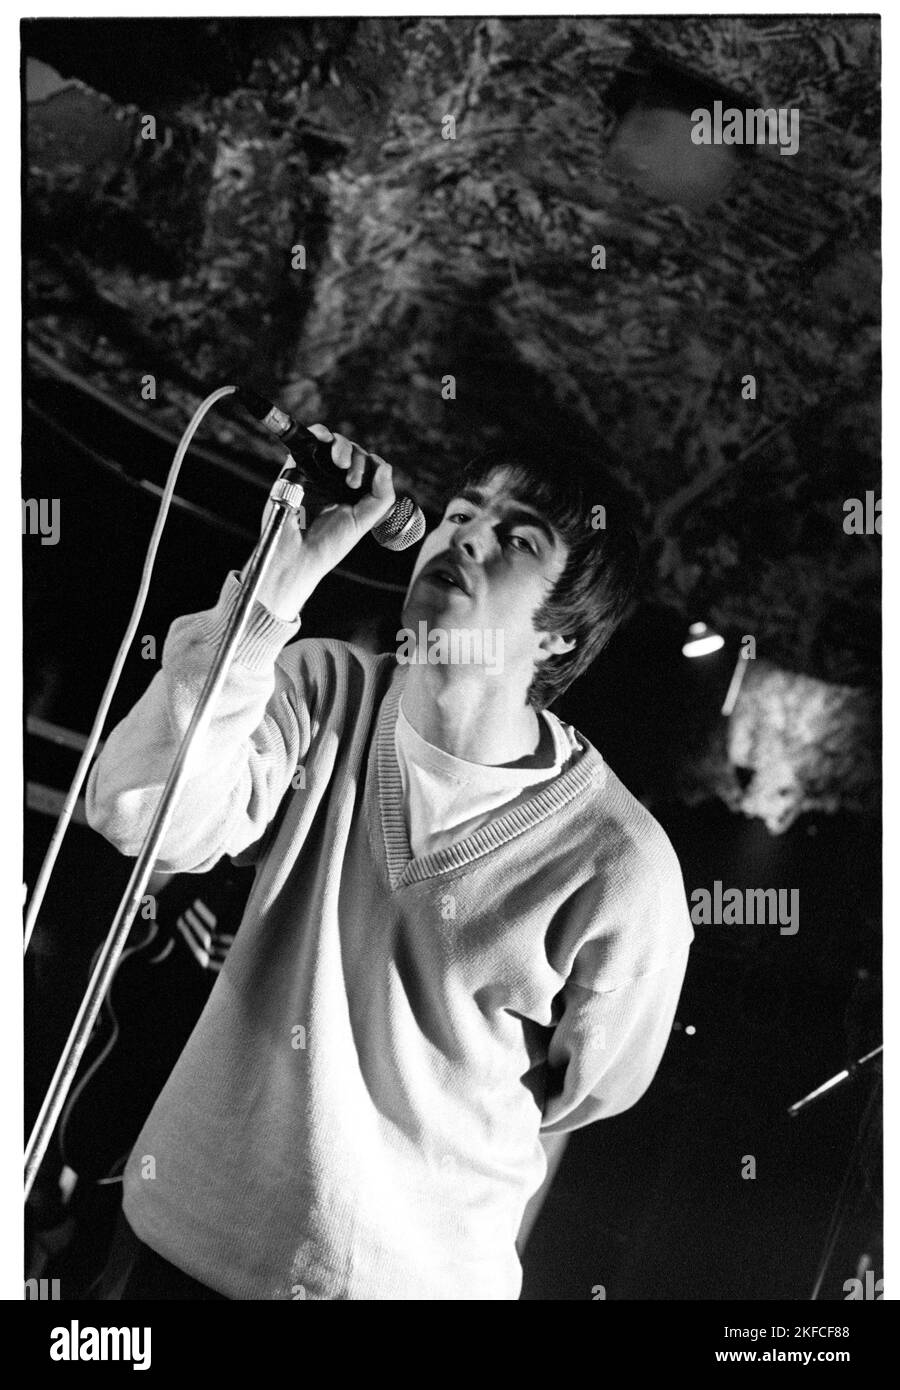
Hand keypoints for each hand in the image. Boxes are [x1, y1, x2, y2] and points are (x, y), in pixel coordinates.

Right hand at [245, 425, 395, 619]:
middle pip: (352, 453)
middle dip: (357, 459)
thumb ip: (381, 496)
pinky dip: (319, 432)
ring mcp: (315, 473)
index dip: (370, 467)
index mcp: (353, 494)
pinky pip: (308, 441)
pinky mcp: (296, 468)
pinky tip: (324, 439)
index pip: (367, 467)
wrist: (297, 554)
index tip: (363, 482)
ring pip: (334, 444)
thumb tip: (385, 465)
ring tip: (339, 462)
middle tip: (351, 480)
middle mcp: (334, 482)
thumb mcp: (364, 521)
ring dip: (342, 446)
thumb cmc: (329, 544)